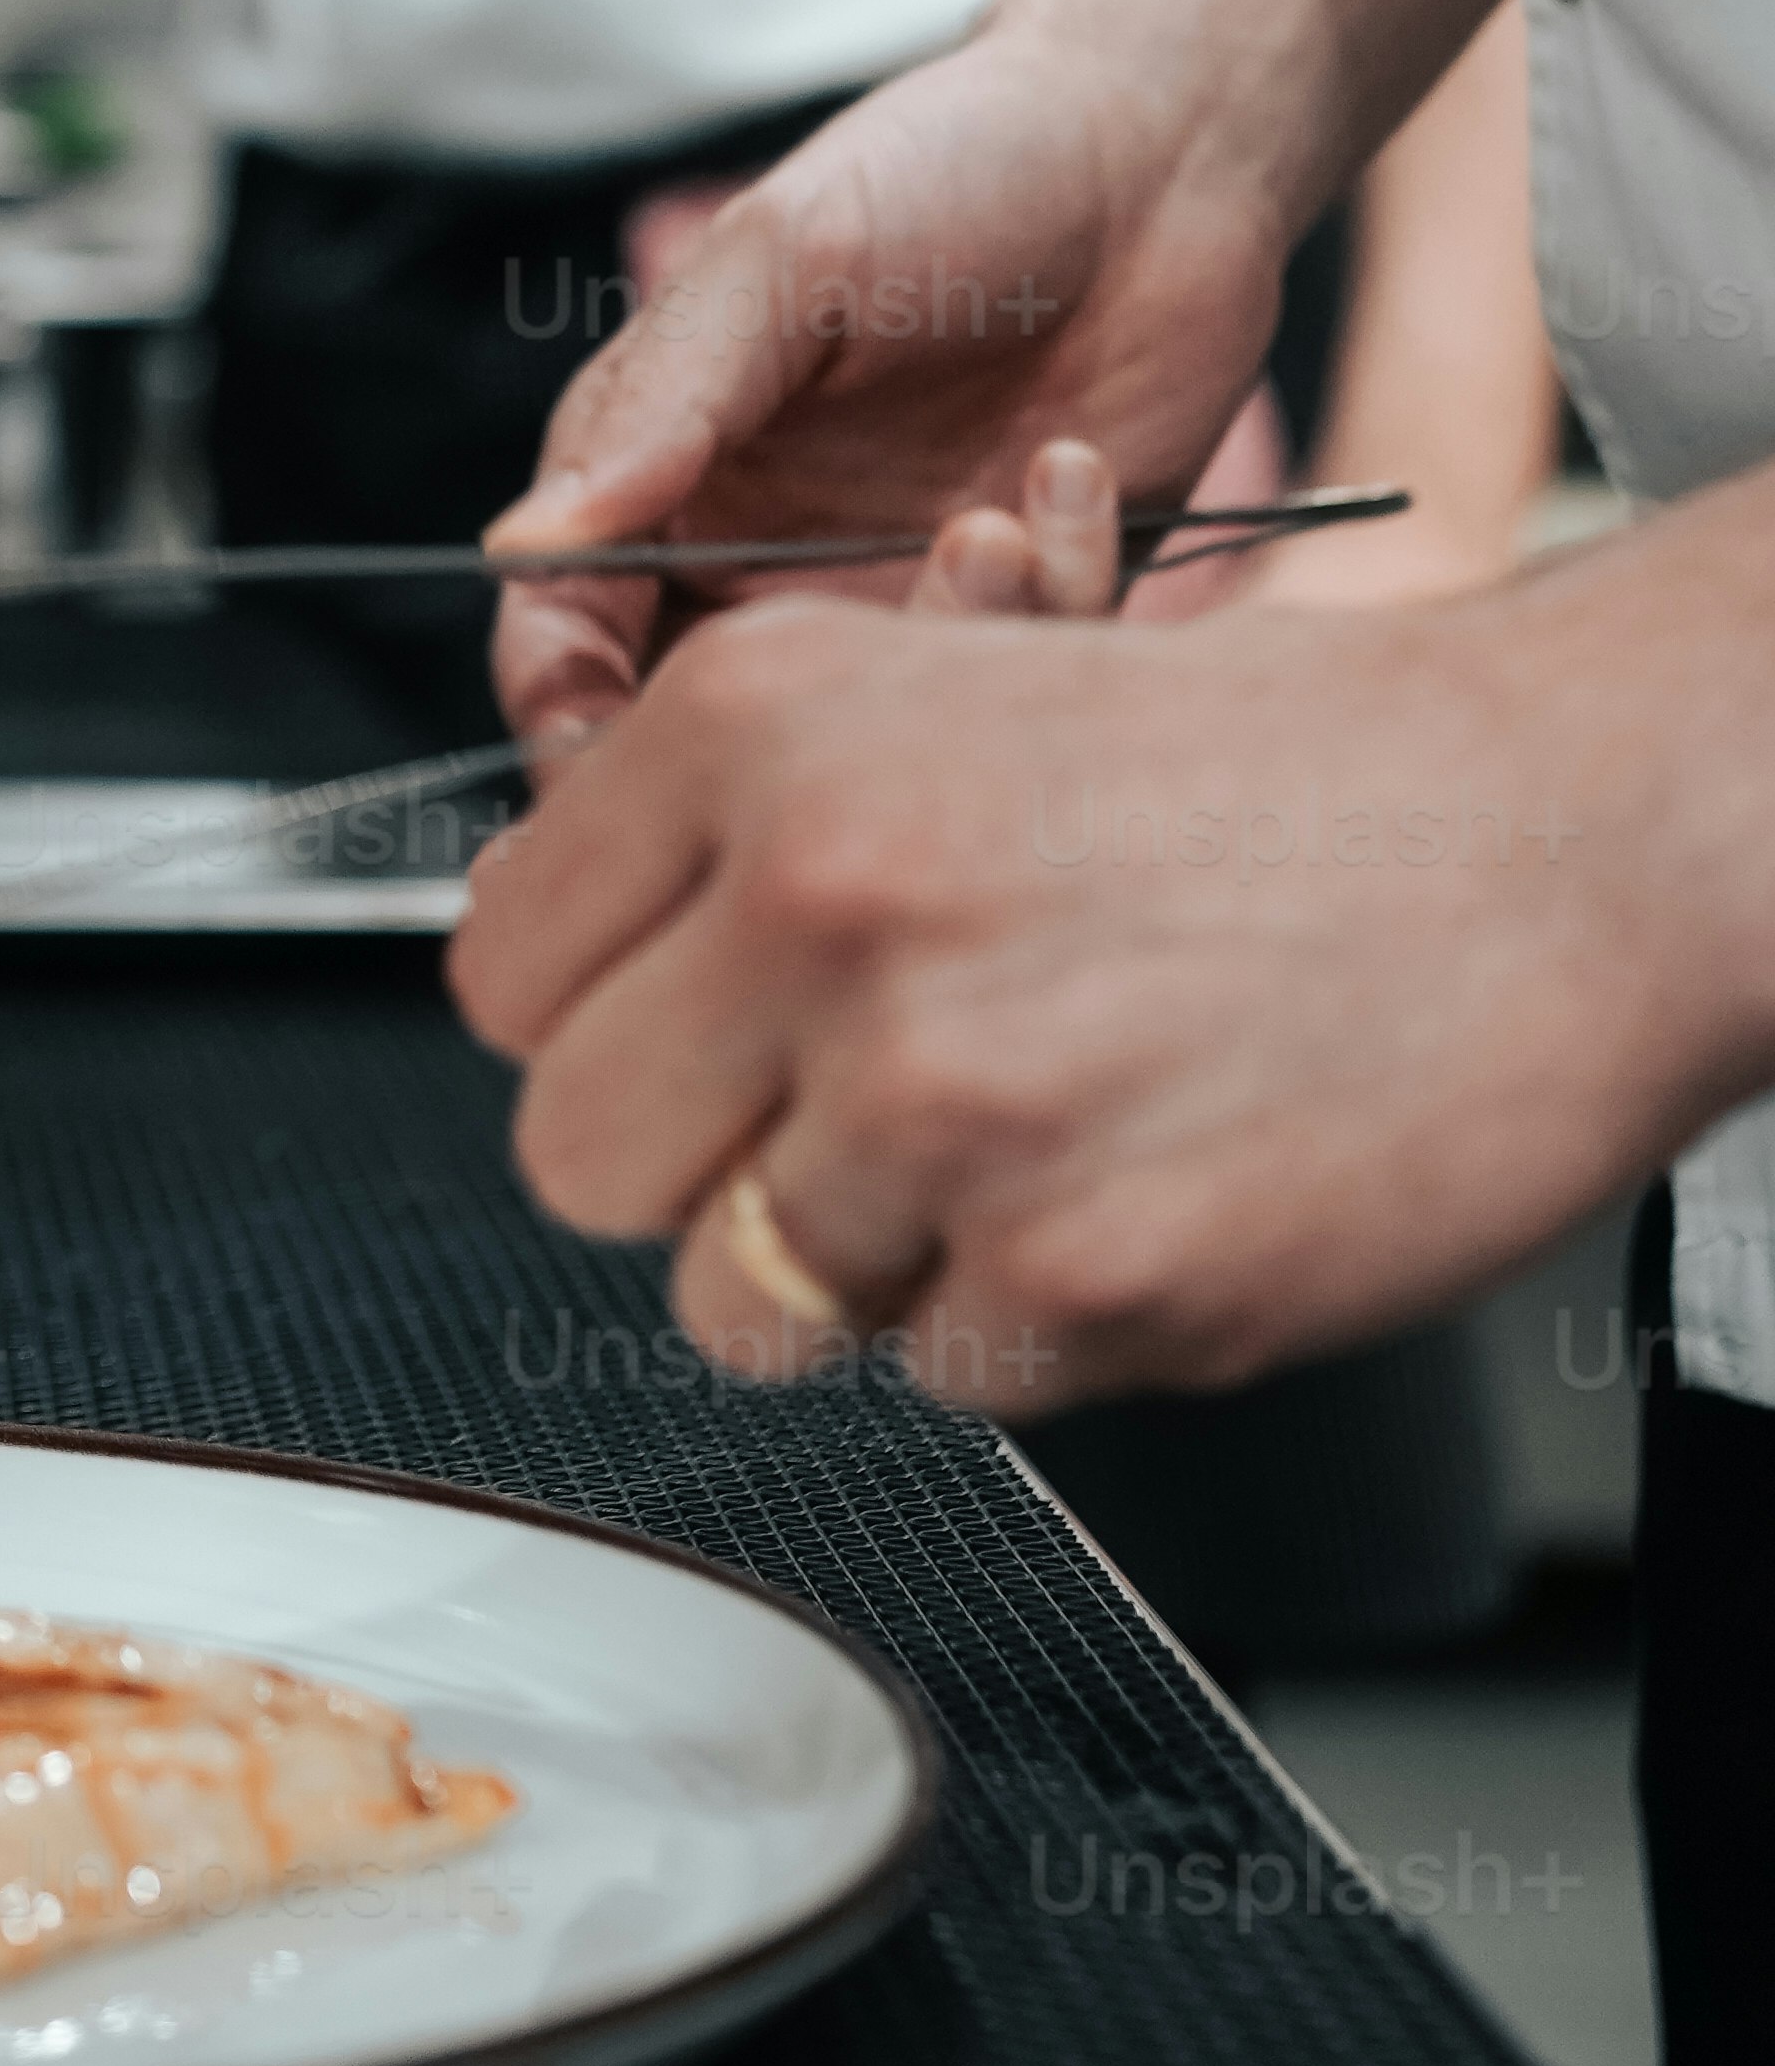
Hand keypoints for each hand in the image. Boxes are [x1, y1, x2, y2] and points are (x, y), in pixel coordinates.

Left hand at [451, 561, 1759, 1411]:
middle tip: (850, 1115)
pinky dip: (1033, 1316)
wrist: (1562, 834)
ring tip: (1029, 1139)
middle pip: (575, 1158)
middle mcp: (821, 897)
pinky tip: (1147, 1182)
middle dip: (699, 1166)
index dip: (601, 1025)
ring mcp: (945, 1099)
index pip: (504, 978)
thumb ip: (728, 836)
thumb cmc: (1278, 770)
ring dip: (864, 1261)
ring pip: (734, 1300)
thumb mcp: (948, 692)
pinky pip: (939, 1374)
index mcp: (759, 726)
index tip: (692, 1029)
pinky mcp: (1081, 1273)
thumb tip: (553, 978)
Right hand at [484, 23, 1296, 751]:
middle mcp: (768, 554)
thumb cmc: (952, 164)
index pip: (564, 640)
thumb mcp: (783, 260)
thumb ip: (658, 406)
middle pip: (702, 731)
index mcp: (666, 471)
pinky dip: (1056, 596)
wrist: (1159, 150)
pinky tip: (1075, 475)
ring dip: (942, 641)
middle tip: (846, 713)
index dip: (569, 720)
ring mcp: (902, 591)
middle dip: (765, 742)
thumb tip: (523, 547)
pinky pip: (1020, 680)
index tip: (627, 763)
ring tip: (997, 522)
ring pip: (875, 730)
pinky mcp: (1033, 608)